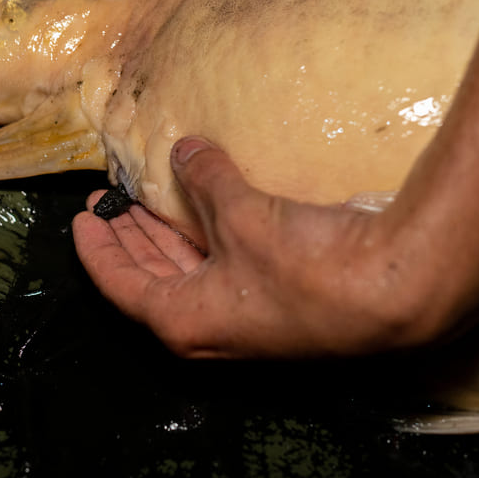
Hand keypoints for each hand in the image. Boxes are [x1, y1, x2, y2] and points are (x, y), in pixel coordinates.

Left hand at [73, 137, 461, 358]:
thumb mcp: (240, 214)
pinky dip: (208, 234)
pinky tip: (208, 203)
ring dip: (166, 235)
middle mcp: (209, 326)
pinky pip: (223, 264)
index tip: (80, 217)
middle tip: (110, 200)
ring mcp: (244, 315)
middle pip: (150, 279)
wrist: (398, 289)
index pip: (119, 284)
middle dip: (128, 237)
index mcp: (183, 320)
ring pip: (188, 272)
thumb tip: (185, 151)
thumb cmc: (306, 265)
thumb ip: (205, 179)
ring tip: (147, 199)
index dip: (95, 248)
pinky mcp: (276, 297)